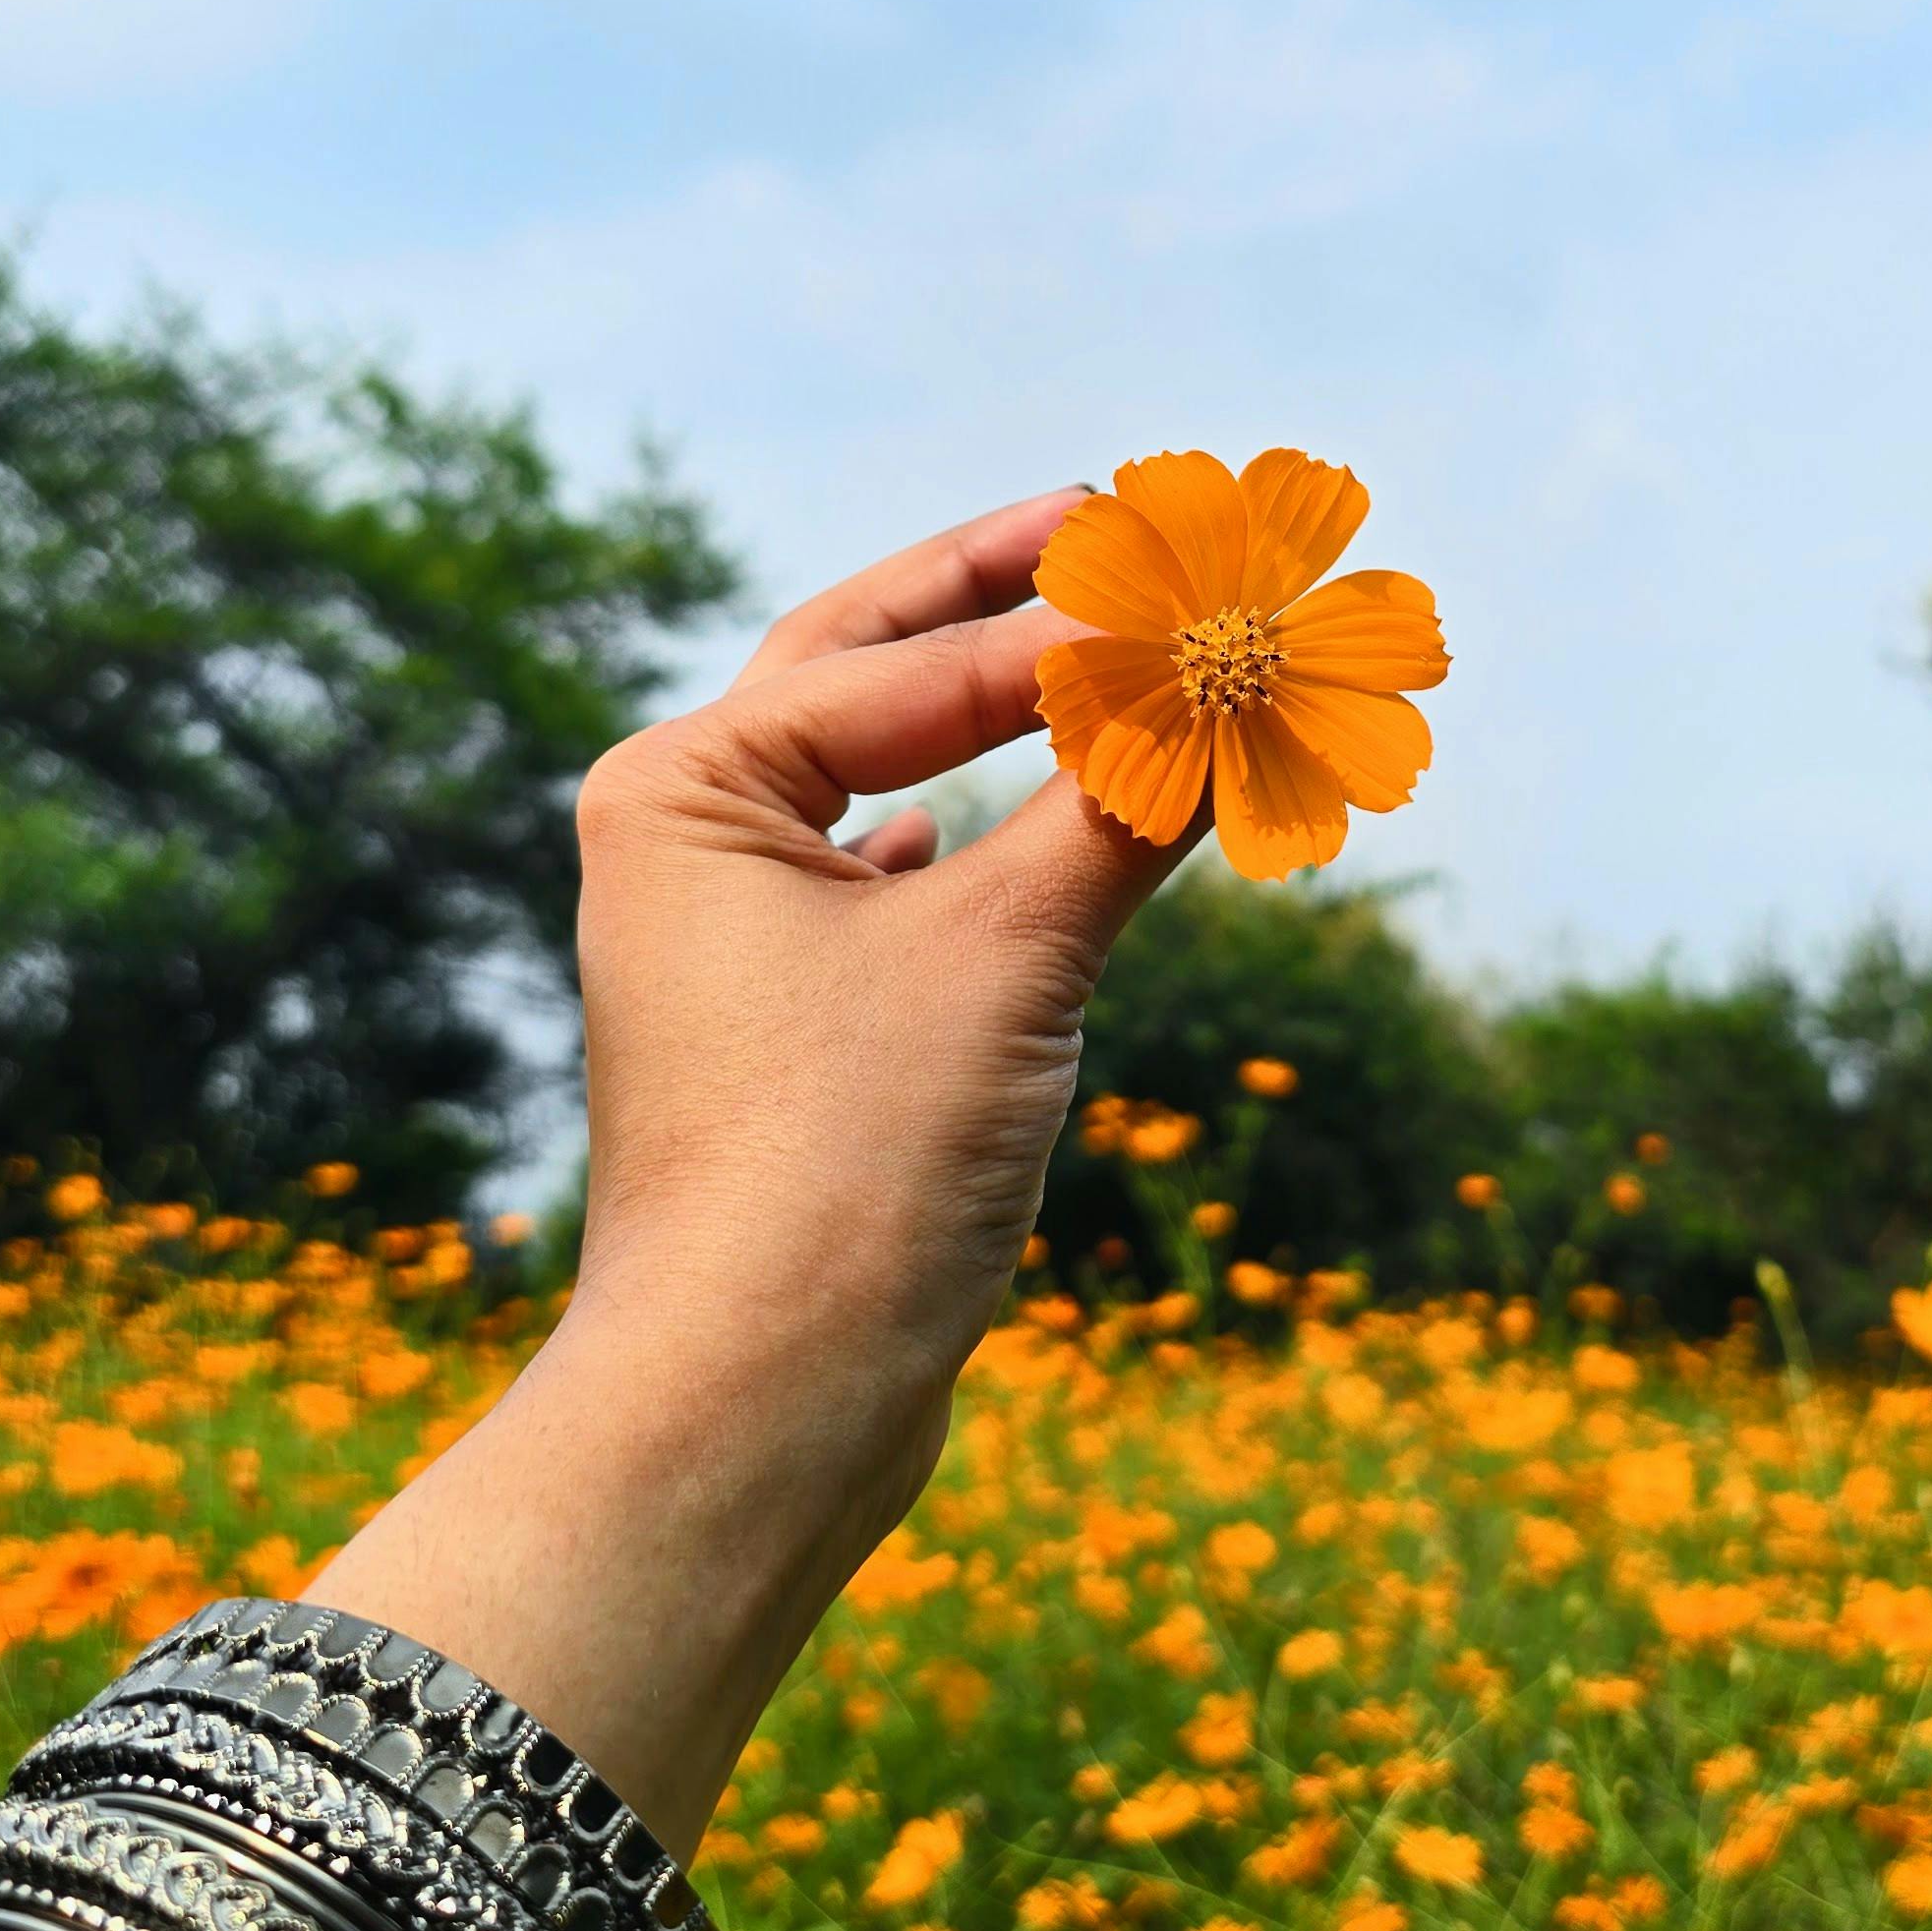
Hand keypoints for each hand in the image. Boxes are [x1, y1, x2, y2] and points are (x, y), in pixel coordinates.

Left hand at [314, 489, 1186, 1849]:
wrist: (752, 1412)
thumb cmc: (845, 1163)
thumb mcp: (1012, 952)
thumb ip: (1128, 798)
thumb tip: (1247, 677)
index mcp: (687, 784)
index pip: (916, 658)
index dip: (1077, 614)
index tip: (1207, 565)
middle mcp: (684, 842)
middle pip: (870, 669)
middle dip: (1001, 599)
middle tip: (1121, 519)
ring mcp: (726, 941)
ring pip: (885, 779)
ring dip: (999, 718)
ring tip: (1103, 643)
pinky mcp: (783, 1035)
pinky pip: (893, 886)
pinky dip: (968, 837)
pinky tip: (991, 822)